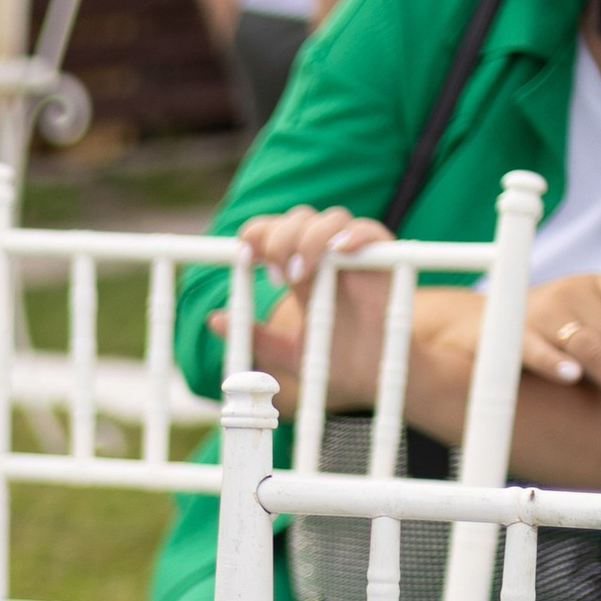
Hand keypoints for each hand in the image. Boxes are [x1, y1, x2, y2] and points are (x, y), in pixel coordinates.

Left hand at [207, 207, 396, 405]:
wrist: (374, 381)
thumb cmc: (335, 364)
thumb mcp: (287, 352)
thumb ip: (256, 335)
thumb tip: (214, 319)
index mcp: (300, 271)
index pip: (274, 232)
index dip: (257, 235)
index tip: (244, 258)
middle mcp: (326, 257)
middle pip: (297, 220)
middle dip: (279, 240)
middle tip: (275, 276)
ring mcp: (355, 256)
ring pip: (330, 219)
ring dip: (310, 238)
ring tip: (299, 273)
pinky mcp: (386, 260)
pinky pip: (371, 231)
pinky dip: (355, 234)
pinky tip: (340, 251)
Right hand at [521, 272, 600, 399]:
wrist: (477, 326)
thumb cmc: (549, 329)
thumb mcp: (589, 319)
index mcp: (598, 285)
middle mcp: (573, 291)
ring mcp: (542, 310)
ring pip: (588, 346)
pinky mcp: (512, 333)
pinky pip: (538, 351)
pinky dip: (555, 363)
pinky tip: (572, 375)